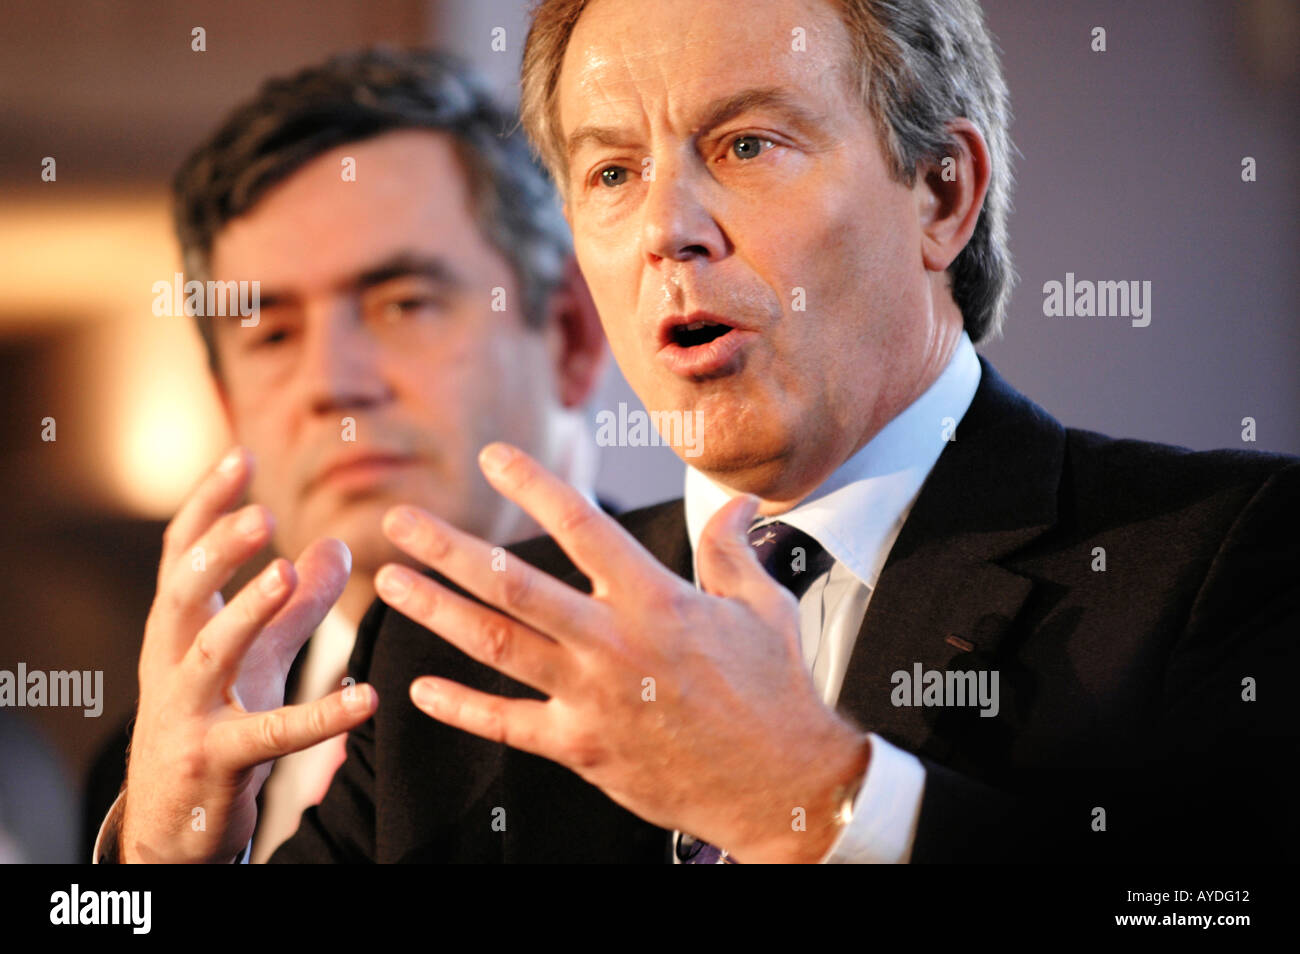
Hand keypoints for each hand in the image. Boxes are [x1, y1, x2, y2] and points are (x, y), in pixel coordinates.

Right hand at [119, 447, 376, 862]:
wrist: (169, 820)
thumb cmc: (214, 717)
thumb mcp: (256, 655)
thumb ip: (297, 603)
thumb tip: (336, 542)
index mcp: (179, 627)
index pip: (182, 553)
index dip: (207, 504)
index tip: (241, 454)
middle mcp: (172, 661)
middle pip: (182, 594)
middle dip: (218, 551)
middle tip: (263, 513)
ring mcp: (189, 712)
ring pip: (211, 655)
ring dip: (247, 611)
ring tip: (287, 573)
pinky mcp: (219, 761)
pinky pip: (272, 734)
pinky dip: (321, 714)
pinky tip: (367, 698)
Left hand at [374, 442, 868, 862]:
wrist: (781, 785)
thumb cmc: (774, 692)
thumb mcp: (765, 607)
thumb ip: (734, 551)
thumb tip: (738, 501)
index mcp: (657, 600)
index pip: (582, 526)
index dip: (533, 485)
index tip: (493, 457)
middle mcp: (615, 643)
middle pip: (514, 586)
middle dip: (450, 549)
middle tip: (400, 522)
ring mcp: (593, 699)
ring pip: (499, 647)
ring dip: (438, 612)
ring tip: (392, 584)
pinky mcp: (584, 749)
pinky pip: (509, 725)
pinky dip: (462, 707)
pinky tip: (422, 688)